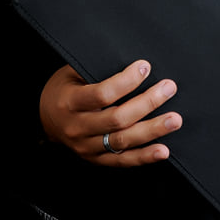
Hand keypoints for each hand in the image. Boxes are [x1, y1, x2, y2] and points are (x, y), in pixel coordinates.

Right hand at [39, 60, 181, 165]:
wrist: (45, 118)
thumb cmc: (64, 87)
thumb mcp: (72, 72)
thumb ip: (96, 68)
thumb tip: (130, 59)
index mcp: (70, 102)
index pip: (102, 94)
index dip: (126, 81)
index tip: (145, 67)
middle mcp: (77, 128)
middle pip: (117, 119)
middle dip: (147, 103)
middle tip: (169, 88)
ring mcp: (86, 147)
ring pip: (123, 141)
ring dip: (152, 130)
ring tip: (174, 119)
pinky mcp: (96, 159)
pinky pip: (122, 161)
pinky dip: (144, 157)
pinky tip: (163, 150)